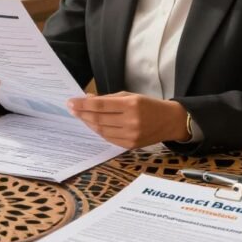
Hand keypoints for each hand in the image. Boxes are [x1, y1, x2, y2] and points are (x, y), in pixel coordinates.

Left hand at [67, 92, 189, 148]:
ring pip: (101, 130)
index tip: (71, 102)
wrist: (170, 121)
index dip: (83, 104)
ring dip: (88, 123)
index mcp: (131, 105)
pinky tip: (93, 124)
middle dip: (82, 113)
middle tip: (71, 108)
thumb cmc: (149, 105)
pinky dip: (99, 131)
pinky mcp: (130, 145)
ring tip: (80, 116)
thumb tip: (87, 99)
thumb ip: (108, 99)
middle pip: (98, 119)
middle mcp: (131, 121)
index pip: (100, 106)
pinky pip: (108, 138)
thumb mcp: (130, 96)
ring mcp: (131, 135)